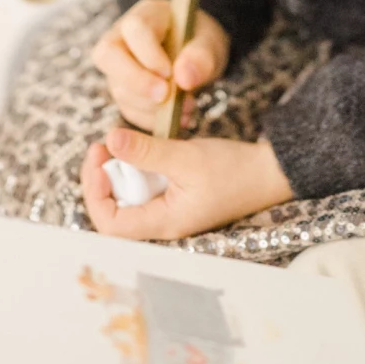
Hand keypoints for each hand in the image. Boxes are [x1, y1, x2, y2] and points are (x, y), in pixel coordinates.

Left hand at [82, 128, 292, 239]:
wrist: (269, 173)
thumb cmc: (234, 169)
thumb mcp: (187, 156)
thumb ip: (147, 151)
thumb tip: (109, 139)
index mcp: (165, 223)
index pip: (110, 224)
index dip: (95, 192)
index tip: (99, 156)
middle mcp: (163, 224)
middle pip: (113, 214)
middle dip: (100, 180)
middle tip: (103, 146)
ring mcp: (169, 214)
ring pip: (126, 202)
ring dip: (116, 175)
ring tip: (117, 145)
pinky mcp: (176, 202)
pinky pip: (143, 192)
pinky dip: (134, 173)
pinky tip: (138, 152)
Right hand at [91, 0, 228, 130]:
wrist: (197, 56)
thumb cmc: (200, 41)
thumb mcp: (210, 43)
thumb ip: (201, 57)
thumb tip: (183, 78)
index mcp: (146, 14)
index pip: (135, 29)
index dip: (148, 54)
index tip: (170, 73)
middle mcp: (123, 36)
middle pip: (107, 54)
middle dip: (135, 81)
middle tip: (163, 97)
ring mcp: (118, 64)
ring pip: (118, 87)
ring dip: (149, 104)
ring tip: (184, 107)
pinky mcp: (122, 89)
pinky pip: (128, 108)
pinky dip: (151, 118)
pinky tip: (175, 118)